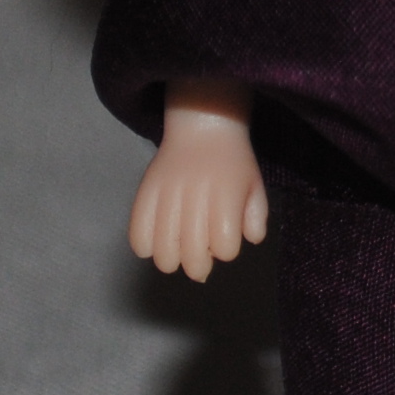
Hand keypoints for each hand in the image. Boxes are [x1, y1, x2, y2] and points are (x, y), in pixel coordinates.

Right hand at [129, 88, 267, 281]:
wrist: (203, 127)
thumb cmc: (233, 163)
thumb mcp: (255, 186)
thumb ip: (257, 217)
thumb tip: (250, 240)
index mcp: (227, 194)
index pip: (224, 245)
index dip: (225, 251)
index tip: (224, 241)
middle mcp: (196, 194)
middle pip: (192, 252)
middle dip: (199, 267)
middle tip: (200, 265)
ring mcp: (167, 193)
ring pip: (163, 248)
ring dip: (171, 261)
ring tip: (176, 255)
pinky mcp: (145, 191)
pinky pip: (137, 232)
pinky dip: (144, 246)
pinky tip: (155, 244)